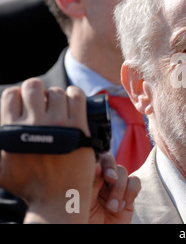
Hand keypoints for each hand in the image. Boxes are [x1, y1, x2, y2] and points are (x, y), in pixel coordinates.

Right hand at [0, 78, 94, 222]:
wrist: (58, 197)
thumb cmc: (28, 184)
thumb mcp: (0, 165)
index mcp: (12, 130)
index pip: (11, 94)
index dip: (18, 96)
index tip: (25, 104)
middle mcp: (35, 124)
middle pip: (33, 86)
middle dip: (36, 92)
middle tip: (41, 103)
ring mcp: (59, 124)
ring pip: (56, 92)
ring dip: (56, 96)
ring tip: (57, 106)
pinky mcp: (79, 127)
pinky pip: (77, 97)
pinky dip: (74, 94)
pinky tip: (71, 100)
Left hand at [88, 152, 140, 223]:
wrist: (101, 234)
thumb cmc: (87, 220)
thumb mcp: (84, 203)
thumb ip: (91, 184)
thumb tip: (97, 164)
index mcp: (88, 178)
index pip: (96, 159)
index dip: (103, 162)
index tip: (103, 173)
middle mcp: (102, 179)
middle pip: (111, 162)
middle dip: (112, 170)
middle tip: (111, 180)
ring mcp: (116, 186)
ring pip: (123, 172)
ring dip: (119, 189)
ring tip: (112, 207)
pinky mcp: (129, 194)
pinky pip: (135, 182)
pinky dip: (130, 193)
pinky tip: (121, 206)